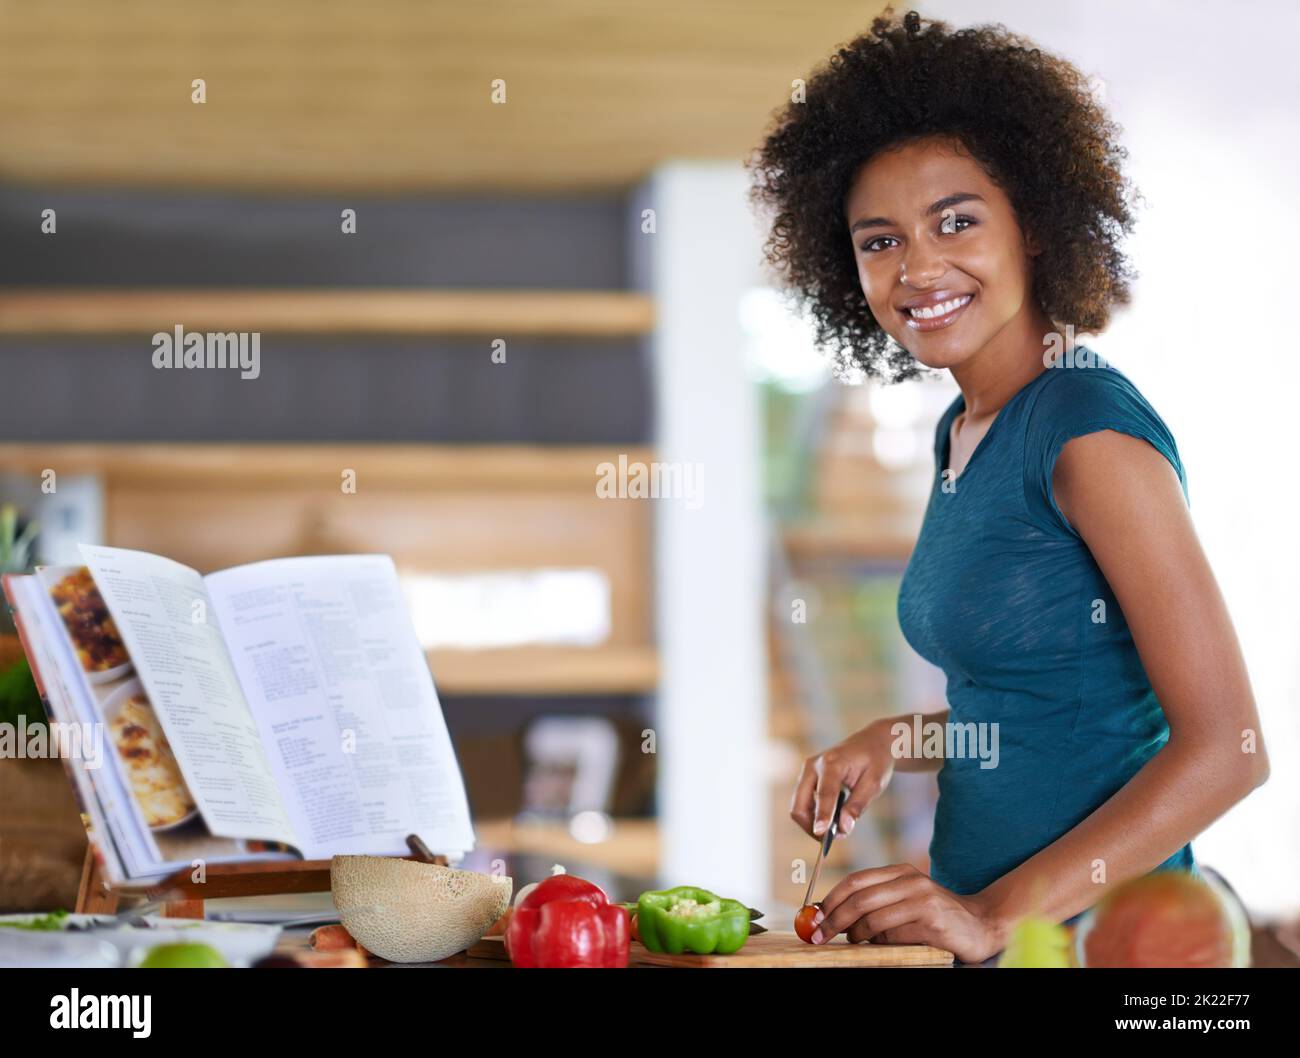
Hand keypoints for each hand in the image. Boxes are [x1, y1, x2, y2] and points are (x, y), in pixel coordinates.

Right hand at [790, 721, 894, 839]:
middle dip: (811, 826)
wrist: (872, 742)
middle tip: (830, 840)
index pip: (824, 794)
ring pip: (799, 807)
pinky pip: (803, 803)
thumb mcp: (875, 783)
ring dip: (812, 822)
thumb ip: (858, 806)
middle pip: (800, 804)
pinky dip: (814, 815)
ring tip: (835, 830)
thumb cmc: (876, 761)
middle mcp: (813, 766)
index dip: (822, 816)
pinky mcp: (808, 778)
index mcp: (832, 763)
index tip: (821, 835)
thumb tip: (843, 829)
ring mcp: (808, 771)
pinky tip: (831, 819)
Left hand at [810, 863, 1006, 963]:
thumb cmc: (934, 916)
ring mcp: (922, 900)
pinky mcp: (931, 922)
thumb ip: (874, 903)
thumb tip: (830, 917)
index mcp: (900, 872)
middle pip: (859, 899)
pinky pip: (894, 936)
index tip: (814, 918)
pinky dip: (883, 944)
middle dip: (834, 920)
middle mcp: (910, 881)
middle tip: (820, 936)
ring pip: (874, 919)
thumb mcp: (904, 900)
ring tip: (857, 942)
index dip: (830, 900)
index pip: (855, 881)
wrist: (981, 924)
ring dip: (858, 936)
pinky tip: (887, 946)